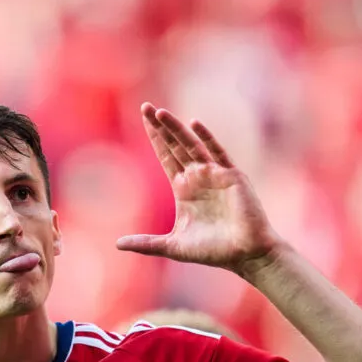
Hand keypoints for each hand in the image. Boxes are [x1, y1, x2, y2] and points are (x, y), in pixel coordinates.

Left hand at [116, 103, 278, 271]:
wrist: (244, 255)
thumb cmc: (213, 251)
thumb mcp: (173, 246)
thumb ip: (146, 244)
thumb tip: (117, 244)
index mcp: (184, 188)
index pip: (166, 156)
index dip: (155, 138)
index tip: (143, 117)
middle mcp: (198, 177)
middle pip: (175, 146)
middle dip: (160, 127)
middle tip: (145, 107)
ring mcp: (215, 174)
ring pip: (192, 145)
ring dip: (176, 129)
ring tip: (160, 113)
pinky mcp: (231, 176)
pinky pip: (217, 153)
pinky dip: (206, 138)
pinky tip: (194, 123)